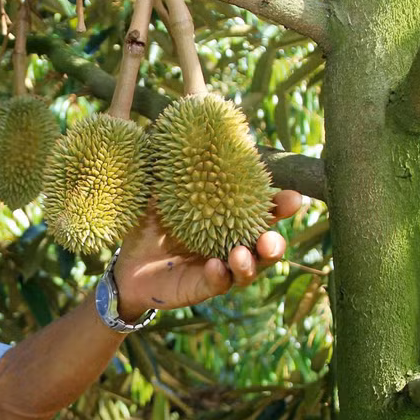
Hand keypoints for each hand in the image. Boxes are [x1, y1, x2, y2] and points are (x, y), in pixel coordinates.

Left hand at [111, 190, 302, 319]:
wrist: (125, 264)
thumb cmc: (150, 226)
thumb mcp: (159, 196)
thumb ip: (172, 172)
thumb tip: (177, 131)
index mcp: (228, 219)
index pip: (262, 211)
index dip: (281, 206)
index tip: (293, 198)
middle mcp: (230, 245)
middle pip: (265, 247)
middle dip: (274, 243)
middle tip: (269, 238)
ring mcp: (220, 268)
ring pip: (248, 271)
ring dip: (250, 263)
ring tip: (240, 253)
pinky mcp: (202, 288)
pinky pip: (218, 284)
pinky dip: (219, 276)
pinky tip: (213, 265)